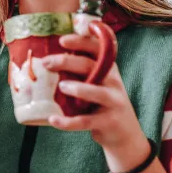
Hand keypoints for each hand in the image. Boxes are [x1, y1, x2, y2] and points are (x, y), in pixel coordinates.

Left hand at [41, 34, 150, 172]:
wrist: (124, 132)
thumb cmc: (102, 102)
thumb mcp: (97, 82)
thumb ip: (80, 70)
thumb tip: (47, 59)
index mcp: (107, 68)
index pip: (97, 48)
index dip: (81, 41)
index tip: (62, 40)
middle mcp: (113, 81)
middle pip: (92, 66)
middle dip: (68, 61)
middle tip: (47, 62)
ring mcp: (113, 101)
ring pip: (96, 92)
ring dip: (78, 88)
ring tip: (61, 86)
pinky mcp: (108, 122)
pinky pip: (86, 121)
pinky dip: (68, 122)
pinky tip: (53, 119)